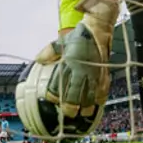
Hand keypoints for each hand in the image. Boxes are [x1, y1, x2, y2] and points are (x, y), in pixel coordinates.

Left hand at [36, 0, 118, 118]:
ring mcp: (94, 73)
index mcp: (70, 62)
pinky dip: (100, 98)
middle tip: (68, 113)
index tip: (50, 99)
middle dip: (71, 106)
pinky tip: (97, 104)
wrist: (98, 28)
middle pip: (75, 93)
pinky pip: (103, 89)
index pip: (60, 83)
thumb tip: (38, 60)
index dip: (54, 94)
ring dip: (86, 106)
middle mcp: (82, 70)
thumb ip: (49, 52)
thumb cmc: (78, 35)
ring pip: (90, 95)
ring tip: (83, 113)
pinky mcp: (104, 72)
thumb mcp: (61, 42)